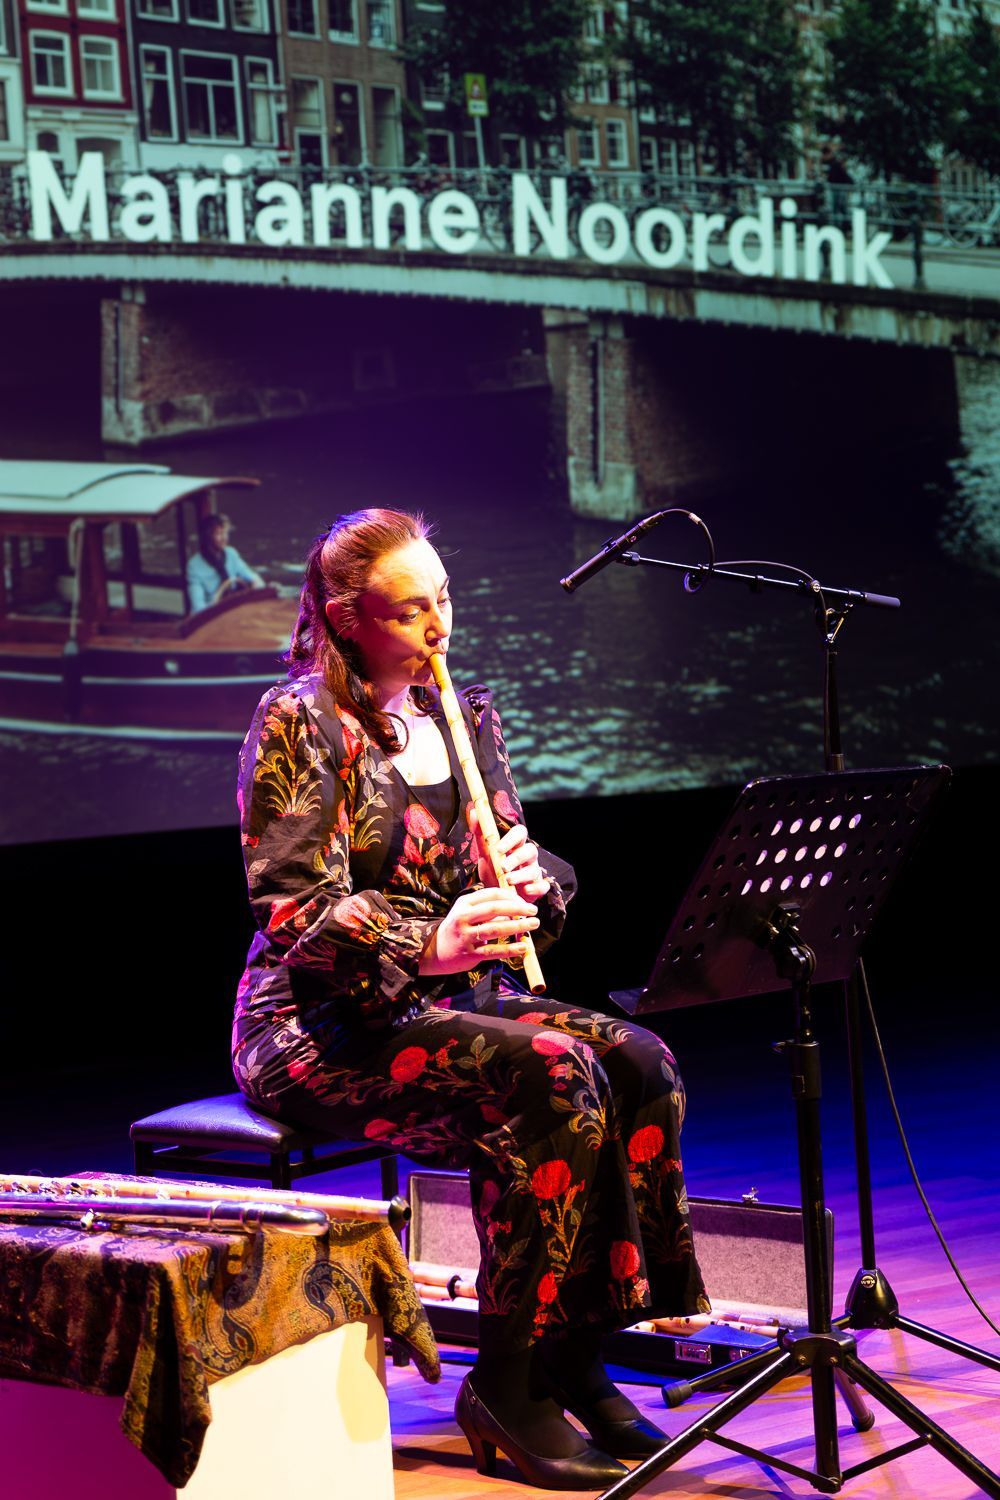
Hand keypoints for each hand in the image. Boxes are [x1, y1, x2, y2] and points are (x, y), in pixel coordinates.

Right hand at [419, 887, 539, 976]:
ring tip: (533, 925)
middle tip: (533, 911)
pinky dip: (510, 949)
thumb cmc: (458, 928)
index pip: (492, 894)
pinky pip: (494, 951)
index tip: (524, 902)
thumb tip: (516, 908)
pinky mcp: (470, 954)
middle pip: (494, 909)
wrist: (436, 951)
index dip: (511, 897)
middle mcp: (463, 917)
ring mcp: (466, 936)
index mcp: (464, 903)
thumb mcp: (467, 912)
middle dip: (518, 909)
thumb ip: (488, 909)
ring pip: (496, 929)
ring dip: (518, 927)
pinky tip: (523, 947)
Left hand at [469, 807, 551, 899]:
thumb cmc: (494, 871)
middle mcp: (527, 857)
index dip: (511, 839)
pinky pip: (543, 886)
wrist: (497, 896)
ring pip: (534, 869)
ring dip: (522, 874)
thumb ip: (480, 834)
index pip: (520, 833)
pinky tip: (525, 891)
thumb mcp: (485, 852)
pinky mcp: (537, 887)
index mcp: (515, 846)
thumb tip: (474, 811)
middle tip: (502, 867)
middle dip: (517, 858)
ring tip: (508, 880)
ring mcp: (534, 872)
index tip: (498, 848)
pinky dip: (536, 888)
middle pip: (530, 850)